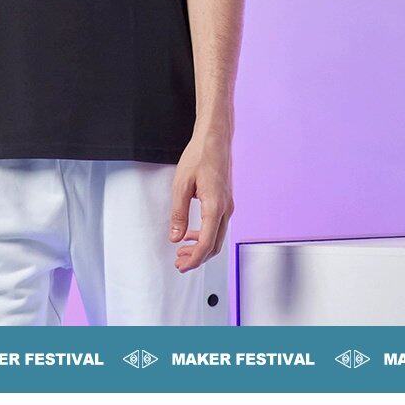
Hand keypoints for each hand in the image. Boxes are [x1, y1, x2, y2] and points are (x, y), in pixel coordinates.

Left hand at [169, 129, 233, 272]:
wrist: (214, 138)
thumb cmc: (199, 157)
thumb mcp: (181, 185)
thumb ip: (179, 214)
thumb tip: (175, 238)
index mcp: (215, 207)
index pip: (207, 244)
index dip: (194, 259)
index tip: (181, 266)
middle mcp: (226, 209)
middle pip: (214, 245)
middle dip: (197, 258)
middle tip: (178, 263)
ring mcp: (228, 206)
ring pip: (217, 237)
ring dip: (201, 248)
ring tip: (181, 251)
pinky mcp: (225, 201)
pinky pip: (217, 226)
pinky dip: (205, 236)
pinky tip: (191, 234)